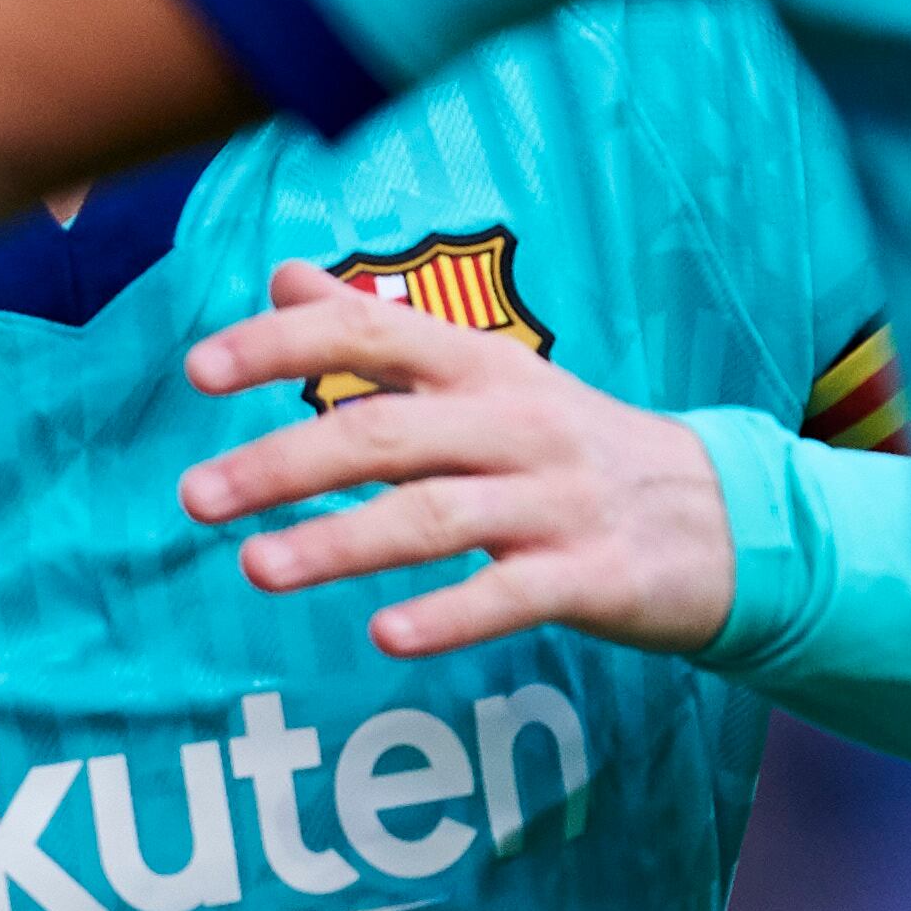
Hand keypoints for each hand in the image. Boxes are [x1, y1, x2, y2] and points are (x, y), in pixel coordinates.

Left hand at [176, 261, 734, 660]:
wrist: (715, 515)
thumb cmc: (569, 441)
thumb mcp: (484, 372)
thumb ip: (379, 329)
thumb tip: (282, 276)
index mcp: (480, 365)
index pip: (369, 334)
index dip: (282, 345)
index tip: (199, 371)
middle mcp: (513, 422)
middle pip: (384, 432)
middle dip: (282, 463)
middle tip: (195, 497)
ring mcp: (553, 499)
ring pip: (434, 516)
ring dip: (339, 542)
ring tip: (256, 567)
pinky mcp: (590, 575)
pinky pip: (512, 595)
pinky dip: (450, 614)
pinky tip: (386, 635)